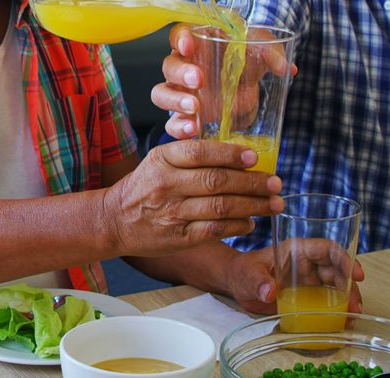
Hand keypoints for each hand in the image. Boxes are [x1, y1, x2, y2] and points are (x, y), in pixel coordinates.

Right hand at [102, 140, 283, 256]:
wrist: (114, 220)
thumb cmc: (144, 187)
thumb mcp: (158, 162)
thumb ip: (190, 156)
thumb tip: (238, 154)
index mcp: (162, 159)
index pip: (200, 152)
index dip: (230, 154)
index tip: (254, 157)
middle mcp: (166, 184)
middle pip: (217, 181)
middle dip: (252, 183)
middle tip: (275, 183)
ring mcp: (172, 212)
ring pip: (220, 207)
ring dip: (253, 206)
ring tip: (273, 204)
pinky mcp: (178, 237)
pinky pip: (215, 230)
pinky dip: (237, 226)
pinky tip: (251, 223)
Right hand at [151, 23, 294, 138]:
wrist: (250, 87)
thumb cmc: (248, 61)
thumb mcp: (262, 52)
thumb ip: (273, 55)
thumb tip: (287, 68)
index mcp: (198, 43)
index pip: (178, 34)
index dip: (180, 39)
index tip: (189, 46)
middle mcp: (183, 66)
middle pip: (169, 65)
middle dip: (181, 73)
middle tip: (199, 80)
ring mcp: (180, 91)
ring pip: (161, 93)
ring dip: (174, 100)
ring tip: (194, 109)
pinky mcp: (184, 115)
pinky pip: (171, 121)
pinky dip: (178, 127)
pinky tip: (193, 130)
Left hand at [225, 241, 364, 314]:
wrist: (237, 284)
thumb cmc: (242, 271)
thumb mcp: (247, 274)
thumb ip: (256, 281)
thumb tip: (268, 292)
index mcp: (297, 250)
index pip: (327, 249)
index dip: (344, 259)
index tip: (356, 275)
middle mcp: (308, 262)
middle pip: (338, 269)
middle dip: (350, 285)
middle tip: (356, 305)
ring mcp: (310, 279)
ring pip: (337, 285)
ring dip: (349, 298)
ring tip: (353, 315)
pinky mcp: (309, 295)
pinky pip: (329, 300)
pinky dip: (339, 308)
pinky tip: (344, 320)